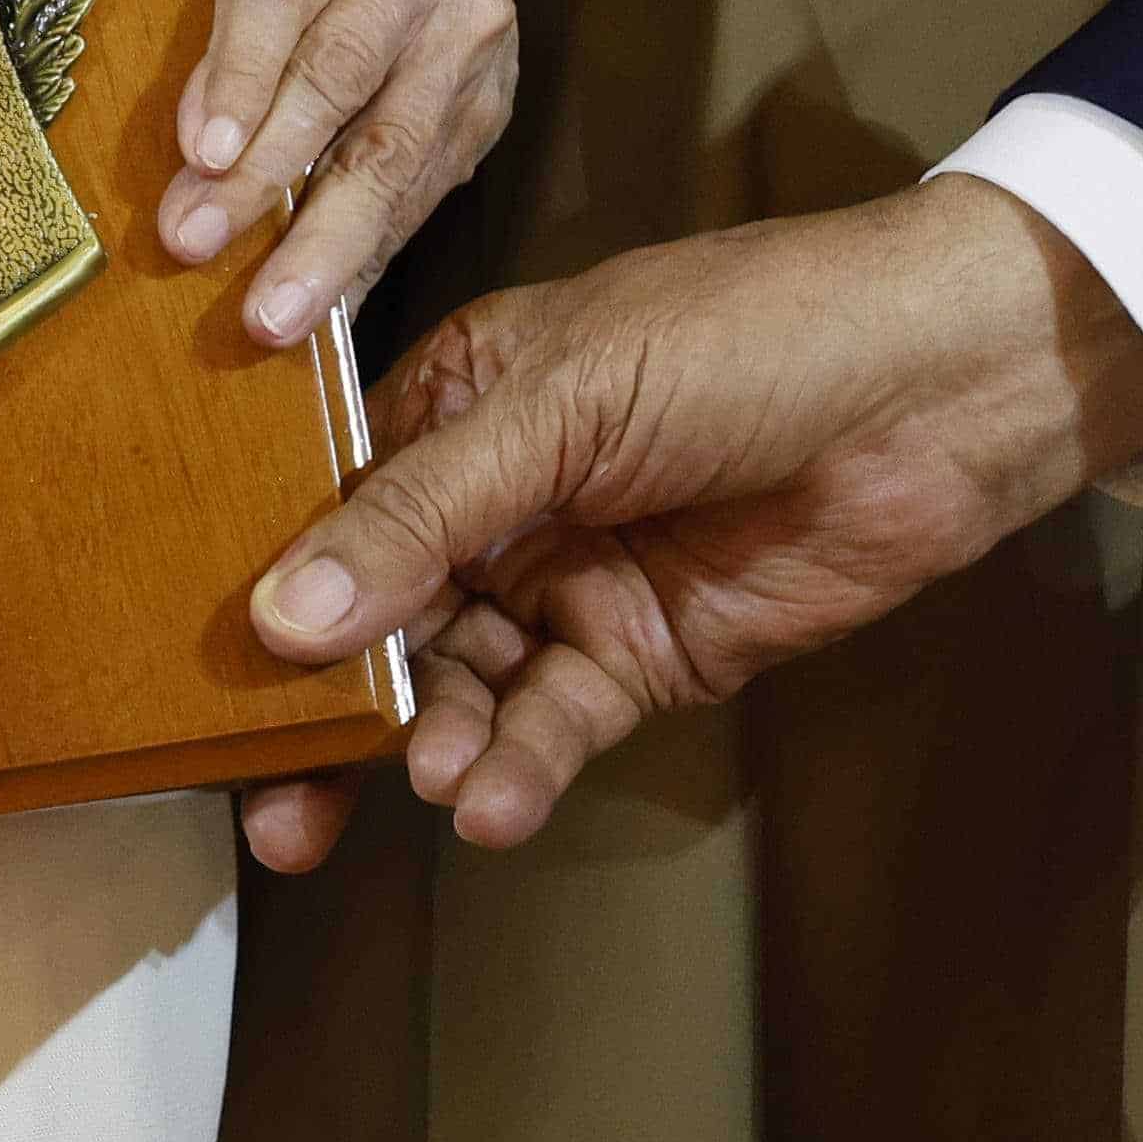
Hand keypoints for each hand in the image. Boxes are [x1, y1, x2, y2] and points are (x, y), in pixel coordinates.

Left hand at [160, 0, 513, 341]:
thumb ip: (222, 37)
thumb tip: (201, 154)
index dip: (241, 69)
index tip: (202, 153)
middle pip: (342, 70)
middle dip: (268, 171)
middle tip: (201, 243)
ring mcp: (475, 20)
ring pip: (395, 143)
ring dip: (326, 239)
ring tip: (271, 314)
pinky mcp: (495, 94)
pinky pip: (426, 184)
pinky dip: (371, 251)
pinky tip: (327, 303)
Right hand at [234, 179, 1142, 869]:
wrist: (942, 384)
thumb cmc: (748, 335)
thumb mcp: (563, 405)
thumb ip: (423, 515)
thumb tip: (284, 614)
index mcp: (452, 405)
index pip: (327, 509)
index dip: (267, 593)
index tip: (201, 685)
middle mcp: (493, 499)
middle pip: (378, 618)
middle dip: (326, 711)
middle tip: (270, 806)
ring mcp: (565, 580)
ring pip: (460, 685)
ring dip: (434, 740)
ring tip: (429, 775)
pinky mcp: (642, 653)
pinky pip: (554, 723)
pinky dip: (519, 766)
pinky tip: (490, 801)